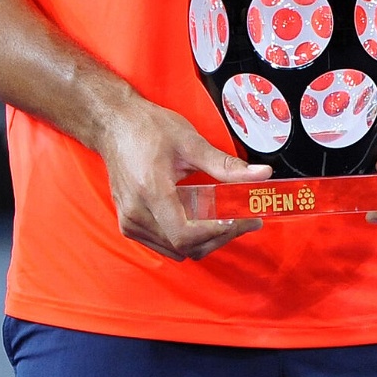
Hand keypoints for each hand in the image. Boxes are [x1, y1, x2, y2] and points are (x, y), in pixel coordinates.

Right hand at [92, 98, 267, 261]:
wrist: (115, 126)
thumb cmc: (148, 129)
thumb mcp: (190, 142)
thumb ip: (225, 164)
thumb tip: (261, 174)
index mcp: (151, 192)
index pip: (186, 235)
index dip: (217, 233)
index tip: (242, 221)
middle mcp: (137, 215)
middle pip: (185, 247)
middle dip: (219, 237)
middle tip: (245, 221)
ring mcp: (130, 223)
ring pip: (175, 250)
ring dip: (205, 240)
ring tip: (228, 219)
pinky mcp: (129, 225)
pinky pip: (163, 244)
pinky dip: (187, 238)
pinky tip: (203, 218)